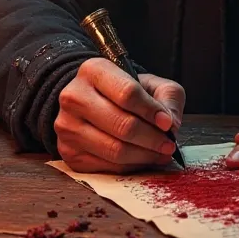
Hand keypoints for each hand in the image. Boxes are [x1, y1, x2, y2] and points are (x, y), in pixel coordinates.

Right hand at [55, 58, 185, 172]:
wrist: (92, 102)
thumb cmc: (124, 91)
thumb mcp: (150, 83)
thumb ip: (167, 98)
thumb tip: (171, 124)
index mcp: (94, 71)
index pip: (127, 93)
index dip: (152, 111)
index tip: (168, 123)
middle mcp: (74, 97)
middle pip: (121, 124)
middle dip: (152, 138)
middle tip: (169, 144)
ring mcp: (67, 127)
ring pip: (114, 149)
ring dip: (144, 155)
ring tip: (160, 153)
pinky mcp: (69, 152)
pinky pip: (106, 166)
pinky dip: (131, 166)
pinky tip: (142, 158)